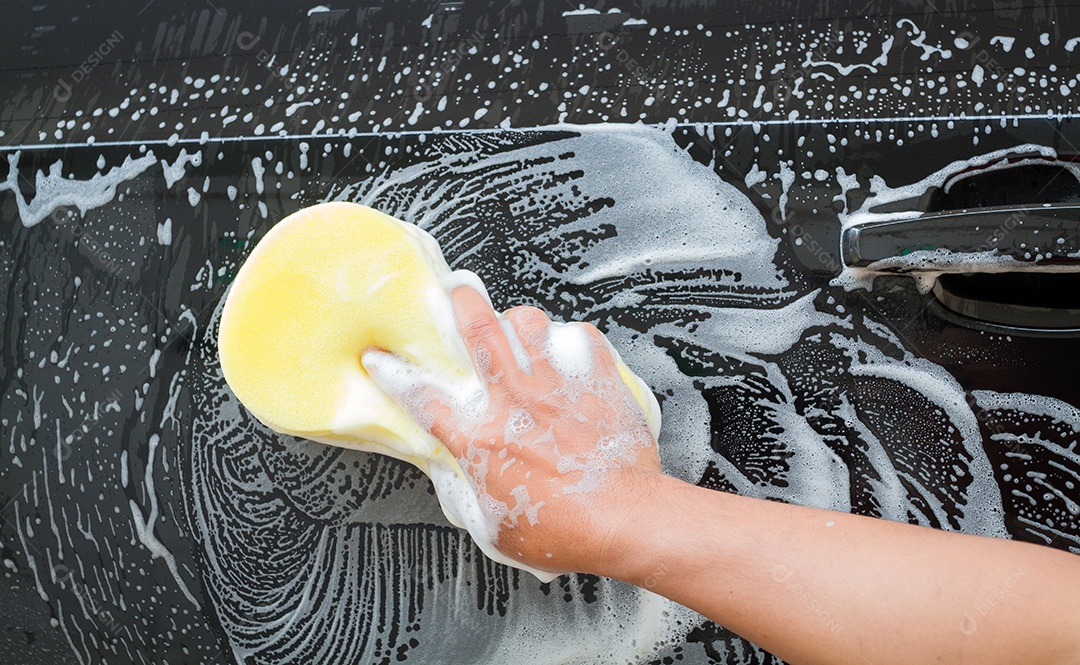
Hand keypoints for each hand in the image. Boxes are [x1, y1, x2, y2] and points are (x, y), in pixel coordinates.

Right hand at [366, 285, 661, 575]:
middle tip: (457, 290)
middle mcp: (514, 402)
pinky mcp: (596, 382)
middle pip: (479, 330)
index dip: (394, 374)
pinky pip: (581, 338)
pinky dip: (572, 339)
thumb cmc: (565, 531)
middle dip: (462, 301)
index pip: (422, 397)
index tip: (381, 359)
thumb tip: (455, 480)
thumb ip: (467, 497)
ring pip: (529, 322)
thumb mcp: (493, 530)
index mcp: (480, 440)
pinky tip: (570, 348)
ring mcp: (556, 386)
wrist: (623, 519)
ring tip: (518, 324)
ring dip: (519, 319)